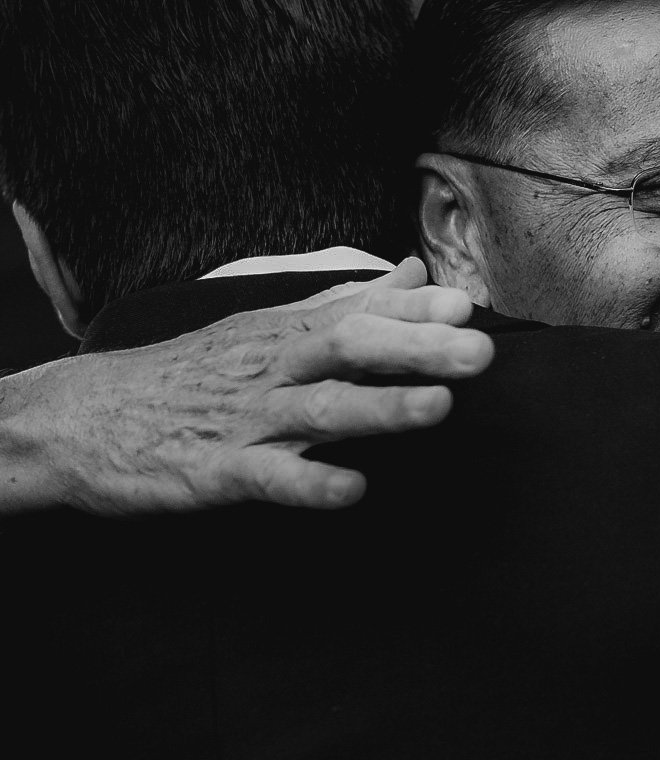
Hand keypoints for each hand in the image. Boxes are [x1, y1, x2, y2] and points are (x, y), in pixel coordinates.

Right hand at [0, 257, 493, 515]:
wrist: (80, 416)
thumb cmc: (191, 373)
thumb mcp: (266, 328)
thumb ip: (345, 303)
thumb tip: (412, 270)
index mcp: (288, 334)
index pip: (362, 311)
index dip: (416, 309)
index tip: (467, 304)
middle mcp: (275, 368)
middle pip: (350, 347)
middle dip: (417, 348)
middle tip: (478, 350)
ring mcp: (248, 418)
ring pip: (322, 408)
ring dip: (383, 408)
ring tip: (439, 408)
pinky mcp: (217, 470)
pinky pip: (270, 477)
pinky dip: (311, 483)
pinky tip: (353, 488)